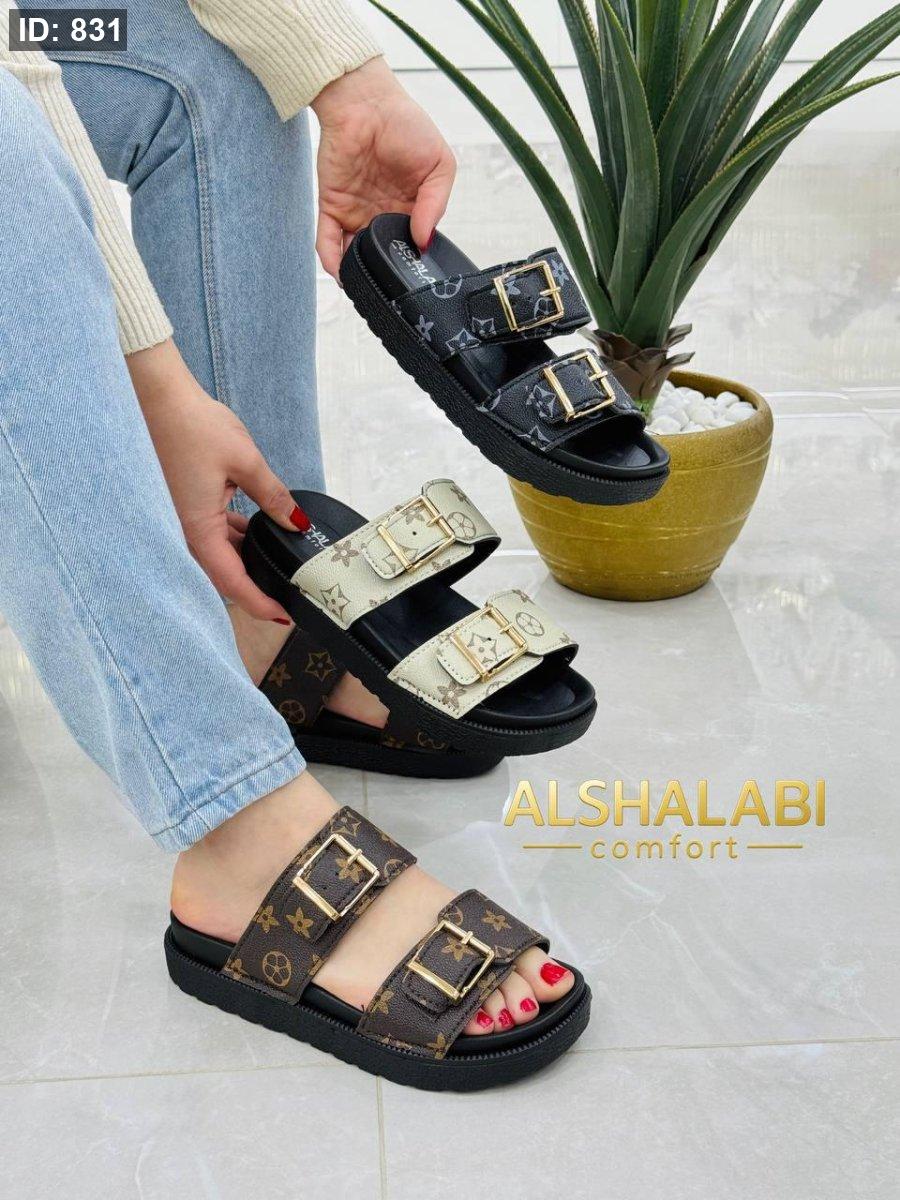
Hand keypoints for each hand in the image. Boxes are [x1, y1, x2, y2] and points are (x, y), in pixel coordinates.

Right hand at [127, 340, 302, 621]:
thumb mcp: (246, 462)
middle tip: (288, 595)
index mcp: (198, 529)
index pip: (232, 582)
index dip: (259, 603)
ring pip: (219, 553)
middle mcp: (186, 531)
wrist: (158, 397)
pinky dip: (234, 537)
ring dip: (246, 559)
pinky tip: (257, 532)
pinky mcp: (184, 505)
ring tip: (278, 564)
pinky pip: (211, 532)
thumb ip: (274, 497)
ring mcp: (182, 519)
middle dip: (256, 585)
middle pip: (225, 573)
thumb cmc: (193, 425)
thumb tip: (295, 522)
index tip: (282, 615)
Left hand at [311, 57, 455, 277]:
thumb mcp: (440, 165)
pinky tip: (341, 273)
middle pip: (381, 255)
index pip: (410, 244)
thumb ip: (435, 204)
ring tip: (366, 288)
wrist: (366, 101)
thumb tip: (424, 240)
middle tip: (391, 289)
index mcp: (409, 208)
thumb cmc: (406, 125)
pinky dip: (331, 259)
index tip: (416, 276)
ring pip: (353, 254)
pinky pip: (327, 240)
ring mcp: (355, 212)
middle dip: (384, 273)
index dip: (413, 261)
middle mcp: (381, 214)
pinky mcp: (331, 206)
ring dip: (357, 272)